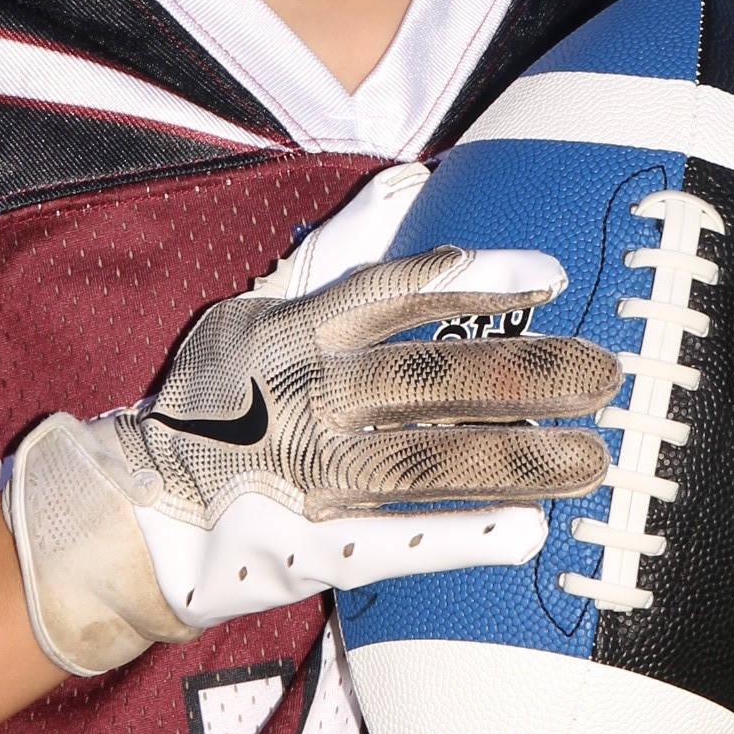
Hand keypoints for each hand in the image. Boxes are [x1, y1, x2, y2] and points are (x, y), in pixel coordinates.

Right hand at [6, 245, 618, 674]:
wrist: (127, 510)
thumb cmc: (208, 404)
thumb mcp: (253, 312)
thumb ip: (335, 257)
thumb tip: (406, 186)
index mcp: (296, 334)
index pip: (395, 292)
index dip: (476, 280)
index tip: (552, 277)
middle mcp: (306, 398)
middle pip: (430, 379)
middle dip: (526, 376)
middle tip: (606, 377)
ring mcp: (308, 477)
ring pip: (428, 462)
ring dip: (517, 460)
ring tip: (591, 460)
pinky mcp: (309, 548)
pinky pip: (395, 542)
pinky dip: (462, 537)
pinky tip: (527, 534)